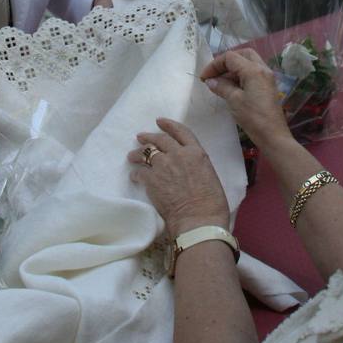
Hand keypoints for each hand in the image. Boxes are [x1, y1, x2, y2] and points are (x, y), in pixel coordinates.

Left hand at [128, 118, 229, 236]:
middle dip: (148, 136)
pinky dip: (136, 173)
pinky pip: (140, 172)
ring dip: (137, 153)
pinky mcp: (151, 180)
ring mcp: (163, 166)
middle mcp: (178, 154)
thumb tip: (187, 167)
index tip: (160, 121)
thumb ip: (196, 165)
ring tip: (132, 156)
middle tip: (140, 136)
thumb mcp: (209, 175)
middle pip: (160, 140)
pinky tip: (134, 176)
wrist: (199, 220)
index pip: (180, 132)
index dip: (169, 125)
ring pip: (146, 153)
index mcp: (196, 153)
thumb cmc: (211, 204)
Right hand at [199, 49, 290, 146]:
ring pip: (248, 63)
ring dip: (233, 69)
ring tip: (220, 82)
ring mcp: (267, 77)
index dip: (214, 65)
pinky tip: (231, 87)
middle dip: (226, 62)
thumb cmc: (253, 117)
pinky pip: (252, 73)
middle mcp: (262, 69)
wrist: (273, 136)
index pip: (230, 58)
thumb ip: (221, 86)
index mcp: (254, 70)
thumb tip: (210, 81)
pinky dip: (241, 76)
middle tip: (215, 74)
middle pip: (242, 55)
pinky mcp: (268, 86)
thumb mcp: (234, 100)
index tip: (204, 77)